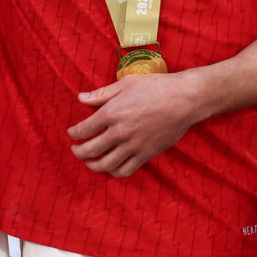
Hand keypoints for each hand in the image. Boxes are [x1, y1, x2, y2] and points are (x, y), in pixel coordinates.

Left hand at [68, 71, 205, 177]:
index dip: (74, 133)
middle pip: (91, 149)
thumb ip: (101, 93)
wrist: (184, 100)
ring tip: (90, 162)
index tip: (72, 133)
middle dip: (79, 152)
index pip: (84, 129)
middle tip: (75, 150)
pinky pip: (125, 170)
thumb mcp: (126, 84)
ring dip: (93, 165)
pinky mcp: (146, 154)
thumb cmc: (156, 87)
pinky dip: (114, 172)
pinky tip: (111, 167)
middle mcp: (120, 132)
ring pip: (106, 164)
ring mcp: (133, 145)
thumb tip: (81, 97)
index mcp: (112, 112)